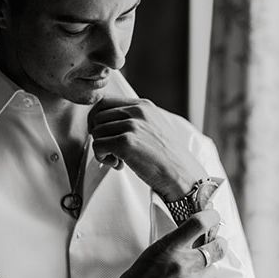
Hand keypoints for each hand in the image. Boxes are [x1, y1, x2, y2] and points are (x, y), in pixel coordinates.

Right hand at [69, 209, 225, 277]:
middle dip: (219, 245)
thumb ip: (172, 247)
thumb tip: (195, 238)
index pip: (199, 223)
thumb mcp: (149, 256)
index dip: (211, 217)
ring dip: (205, 273)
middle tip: (217, 246)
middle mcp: (181, 265)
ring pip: (213, 272)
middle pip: (218, 248)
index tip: (214, 218)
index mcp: (167, 248)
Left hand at [87, 97, 206, 198]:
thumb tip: (104, 123)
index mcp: (143, 106)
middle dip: (99, 135)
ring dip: (102, 149)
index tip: (106, 136)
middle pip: (97, 116)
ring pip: (95, 132)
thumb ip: (133, 120)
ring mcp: (132, 126)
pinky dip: (102, 158)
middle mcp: (137, 111)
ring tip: (118, 160)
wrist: (182, 175)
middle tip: (112, 150)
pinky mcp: (126, 142)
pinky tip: (118, 164)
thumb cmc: (166, 157)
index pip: (105, 102)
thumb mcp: (152, 128)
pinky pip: (97, 146)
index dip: (98, 121)